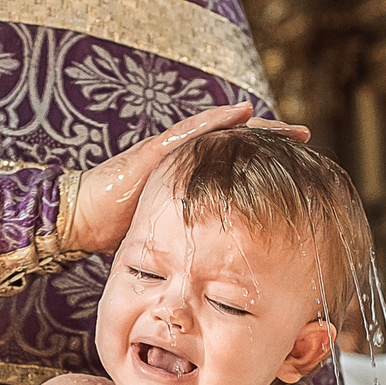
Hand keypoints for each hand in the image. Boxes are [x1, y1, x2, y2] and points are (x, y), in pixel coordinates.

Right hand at [66, 103, 309, 254]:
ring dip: (255, 125)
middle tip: (305, 136)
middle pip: (236, 144)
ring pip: (220, 131)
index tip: (300, 166)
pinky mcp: (154, 149)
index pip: (236, 168)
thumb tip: (218, 272)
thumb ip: (192, 244)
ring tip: (286, 125)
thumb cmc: (116, 231)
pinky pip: (190, 131)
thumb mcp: (167, 240)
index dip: (267, 163)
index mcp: (190, 184)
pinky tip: (242, 112)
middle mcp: (183, 162)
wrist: (80, 219)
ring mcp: (169, 152)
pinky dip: (217, 119)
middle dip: (271, 139)